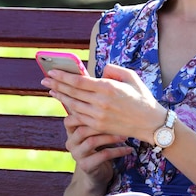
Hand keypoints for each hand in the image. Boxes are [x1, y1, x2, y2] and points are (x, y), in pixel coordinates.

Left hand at [41, 64, 165, 143]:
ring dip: (60, 97)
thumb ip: (112, 69)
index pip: (78, 81)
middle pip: (72, 93)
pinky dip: (70, 110)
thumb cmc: (141, 97)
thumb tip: (98, 72)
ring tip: (51, 90)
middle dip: (56, 85)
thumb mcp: (130, 76)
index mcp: (108, 87)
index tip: (52, 72)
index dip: (63, 76)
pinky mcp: (99, 126)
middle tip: (44, 80)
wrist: (150, 123)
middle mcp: (101, 102)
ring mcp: (98, 116)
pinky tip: (64, 104)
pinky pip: (79, 117)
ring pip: (73, 105)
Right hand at [63, 113, 131, 185]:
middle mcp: (71, 142)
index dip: (84, 112)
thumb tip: (108, 92)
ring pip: (92, 142)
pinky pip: (103, 156)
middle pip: (82, 129)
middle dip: (102, 125)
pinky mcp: (86, 166)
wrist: (97, 172)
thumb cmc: (99, 145)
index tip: (105, 107)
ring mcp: (77, 155)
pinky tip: (129, 149)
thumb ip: (96, 115)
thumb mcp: (95, 130)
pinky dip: (118, 151)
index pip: (70, 118)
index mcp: (71, 131)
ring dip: (110, 137)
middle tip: (119, 121)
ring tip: (125, 136)